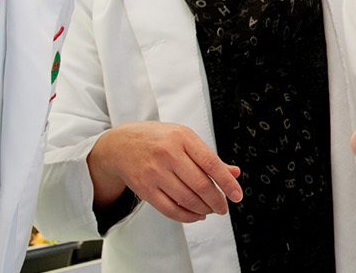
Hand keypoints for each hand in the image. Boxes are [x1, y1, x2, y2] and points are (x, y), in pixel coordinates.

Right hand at [87, 122, 241, 222]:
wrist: (119, 145)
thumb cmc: (157, 140)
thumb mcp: (184, 138)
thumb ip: (208, 157)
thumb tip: (234, 173)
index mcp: (182, 137)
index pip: (210, 163)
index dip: (226, 182)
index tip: (237, 195)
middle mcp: (168, 154)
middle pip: (200, 184)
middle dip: (217, 200)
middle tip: (223, 207)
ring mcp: (155, 172)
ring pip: (186, 199)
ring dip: (203, 209)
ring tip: (210, 210)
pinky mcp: (144, 188)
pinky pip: (170, 209)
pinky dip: (187, 216)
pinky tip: (196, 215)